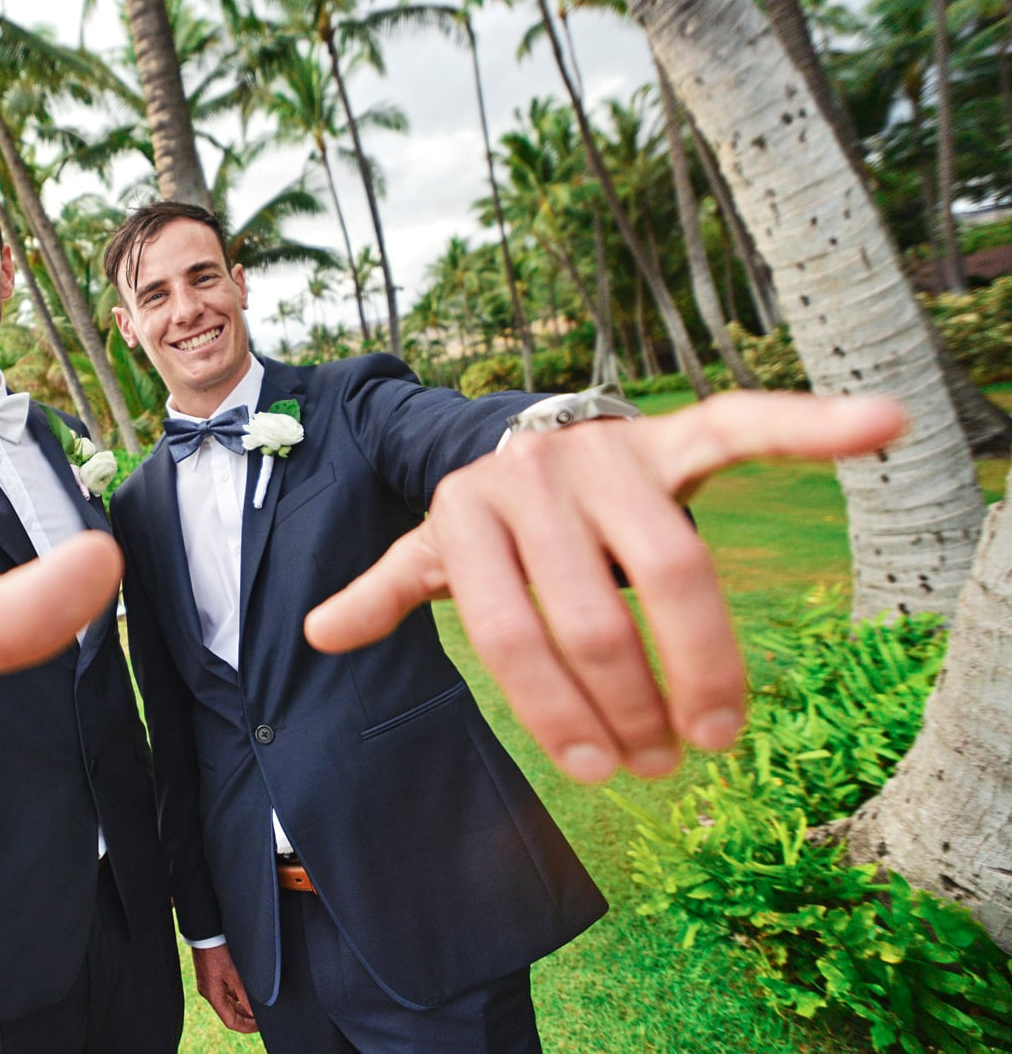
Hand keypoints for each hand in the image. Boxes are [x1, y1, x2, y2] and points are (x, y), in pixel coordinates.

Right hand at [192, 942, 257, 1032]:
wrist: (204, 933)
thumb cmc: (217, 950)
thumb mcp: (234, 973)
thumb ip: (243, 995)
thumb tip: (253, 1013)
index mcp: (213, 995)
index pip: (230, 1021)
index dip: (246, 1027)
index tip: (260, 1026)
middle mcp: (209, 993)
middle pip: (228, 1014)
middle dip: (245, 1018)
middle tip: (261, 1018)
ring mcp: (209, 985)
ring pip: (227, 1003)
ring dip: (241, 1007)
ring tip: (257, 1008)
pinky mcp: (210, 977)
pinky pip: (224, 993)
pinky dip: (235, 997)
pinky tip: (246, 994)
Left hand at [304, 393, 905, 782]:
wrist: (529, 426)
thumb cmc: (487, 515)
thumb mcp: (433, 550)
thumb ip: (389, 588)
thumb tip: (318, 633)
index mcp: (464, 512)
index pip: (516, 636)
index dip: (557, 714)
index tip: (598, 773)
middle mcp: (532, 475)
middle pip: (596, 618)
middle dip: (630, 708)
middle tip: (660, 765)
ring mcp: (607, 452)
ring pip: (675, 570)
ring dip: (706, 665)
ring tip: (716, 732)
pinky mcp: (671, 434)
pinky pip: (747, 426)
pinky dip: (816, 427)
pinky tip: (881, 425)